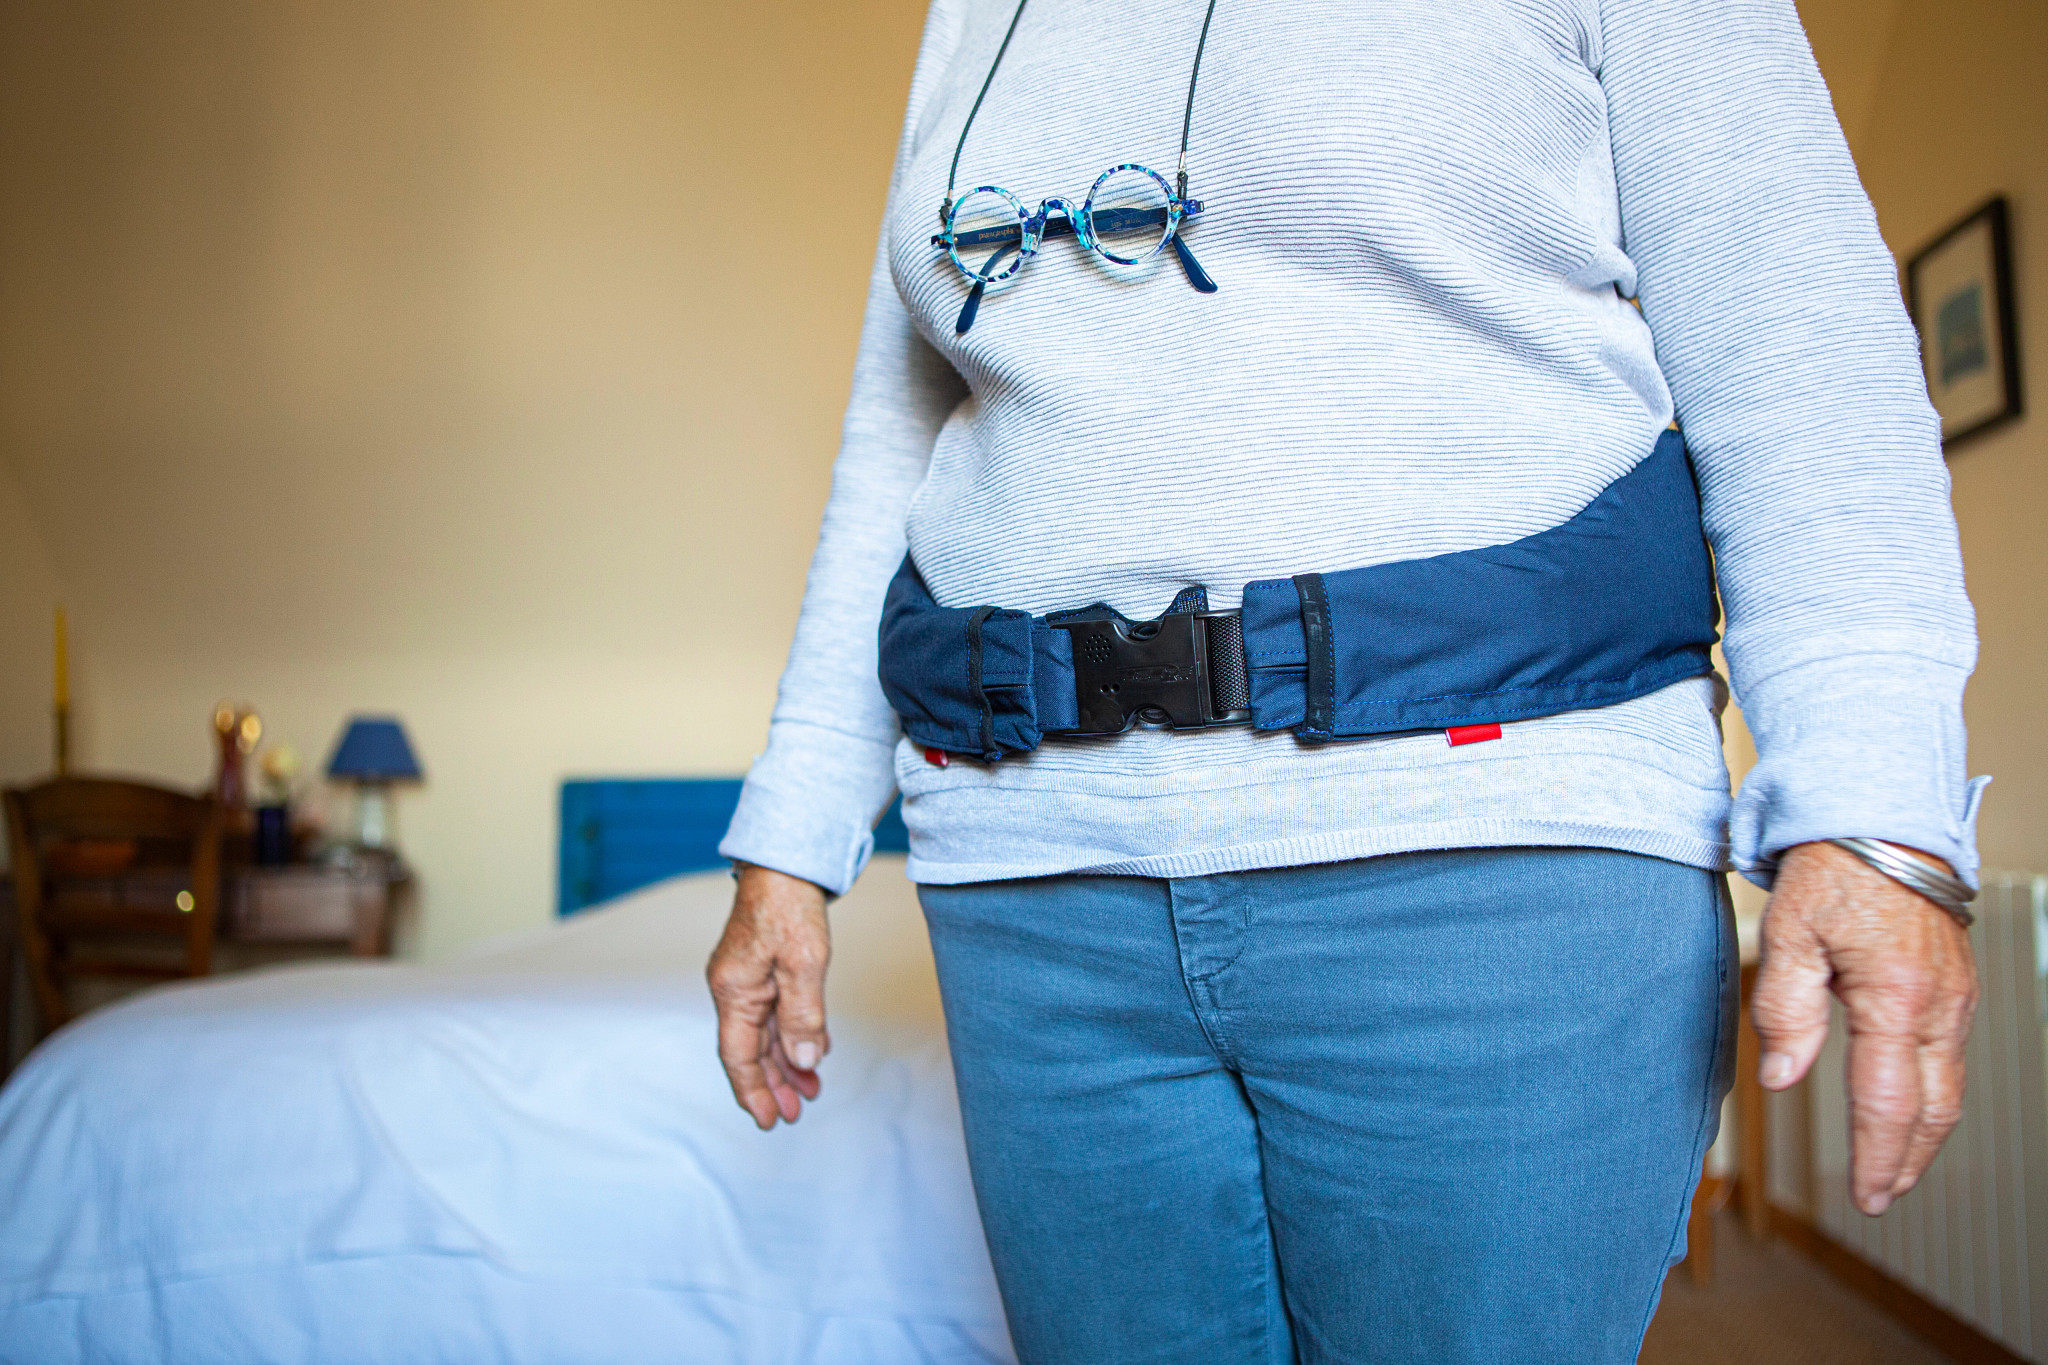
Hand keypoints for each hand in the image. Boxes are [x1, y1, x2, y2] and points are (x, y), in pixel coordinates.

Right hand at [707, 863, 831, 1129]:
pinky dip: (792, 1035)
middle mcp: (734, 989)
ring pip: (764, 1034)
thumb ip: (804, 1016)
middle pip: (751, 1050)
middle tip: (796, 1113)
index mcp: (733, 992)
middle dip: (774, 1084)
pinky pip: (774, 1013)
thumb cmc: (790, 906)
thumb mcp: (804, 964)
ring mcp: (747, 979)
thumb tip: (805, 1061)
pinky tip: (812, 1050)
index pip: (738, 1056)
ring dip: (787, 1063)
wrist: (786, 862)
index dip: (753, 1092)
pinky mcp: (763, 969)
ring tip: (810, 1090)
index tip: (769, 1122)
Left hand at [1751, 841, 1977, 1214]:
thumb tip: (1781, 1076)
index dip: (1877, 1156)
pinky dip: (1930, 1089)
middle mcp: (1938, 1003)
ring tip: (1894, 1162)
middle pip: (1934, 1107)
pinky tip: (1906, 1100)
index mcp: (1895, 997)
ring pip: (1948, 1084)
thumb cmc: (1834, 865)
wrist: (1882, 816)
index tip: (1867, 1195)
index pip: (1888, 1102)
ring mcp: (1955, 994)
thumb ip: (1785, 1010)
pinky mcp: (1955, 983)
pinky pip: (1949, 1052)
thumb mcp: (1790, 934)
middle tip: (1882, 1194)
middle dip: (1908, 1159)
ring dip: (1922, 1130)